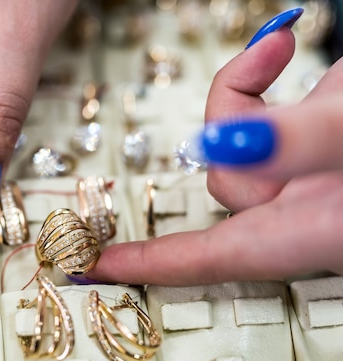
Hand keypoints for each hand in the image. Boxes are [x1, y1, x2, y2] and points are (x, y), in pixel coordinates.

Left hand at [88, 20, 342, 285]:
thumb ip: (301, 142)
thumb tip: (222, 148)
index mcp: (316, 229)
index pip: (211, 258)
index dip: (147, 265)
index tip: (90, 266)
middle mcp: (308, 207)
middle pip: (224, 182)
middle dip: (226, 128)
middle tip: (264, 63)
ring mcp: (310, 172)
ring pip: (237, 148)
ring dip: (241, 98)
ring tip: (279, 48)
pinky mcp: (315, 139)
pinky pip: (262, 122)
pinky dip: (259, 83)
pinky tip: (282, 49)